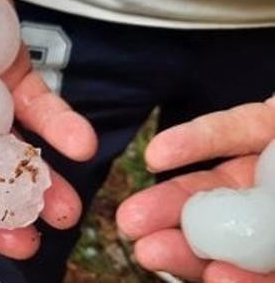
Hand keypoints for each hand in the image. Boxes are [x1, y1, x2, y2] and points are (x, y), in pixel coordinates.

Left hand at [117, 98, 274, 281]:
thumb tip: (240, 260)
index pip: (262, 267)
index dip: (241, 277)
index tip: (214, 276)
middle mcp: (274, 205)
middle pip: (227, 232)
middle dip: (186, 244)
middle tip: (145, 251)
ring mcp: (269, 166)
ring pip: (214, 187)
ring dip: (172, 201)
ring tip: (130, 218)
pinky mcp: (262, 122)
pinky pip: (227, 131)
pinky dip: (194, 142)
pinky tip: (155, 155)